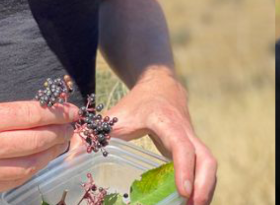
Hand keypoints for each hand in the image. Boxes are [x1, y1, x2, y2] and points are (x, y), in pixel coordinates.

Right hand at [0, 100, 78, 197]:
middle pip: (37, 140)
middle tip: (70, 127)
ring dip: (49, 154)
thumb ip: (4, 115)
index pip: (32, 115)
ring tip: (58, 144)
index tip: (71, 110)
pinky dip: (29, 170)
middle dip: (59, 133)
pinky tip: (36, 161)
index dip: (57, 113)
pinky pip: (12, 181)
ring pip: (30, 165)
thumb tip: (38, 116)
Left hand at [97, 71, 216, 204]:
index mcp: (167, 122)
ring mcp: (194, 139)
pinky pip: (204, 168)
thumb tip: (70, 158)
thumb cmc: (136, 104)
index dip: (184, 168)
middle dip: (203, 186)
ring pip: (210, 165)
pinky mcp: (195, 148)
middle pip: (206, 159)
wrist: (160, 85)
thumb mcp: (113, 116)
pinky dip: (202, 186)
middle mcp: (186, 131)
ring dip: (206, 190)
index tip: (182, 191)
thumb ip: (90, 135)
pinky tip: (190, 202)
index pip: (182, 146)